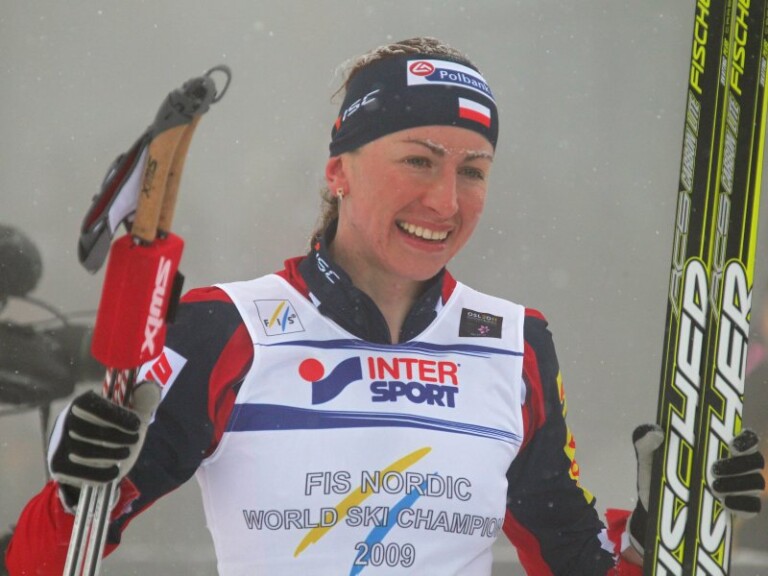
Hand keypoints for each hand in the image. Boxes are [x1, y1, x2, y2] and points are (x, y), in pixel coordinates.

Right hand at [47, 381, 160, 506]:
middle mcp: (65, 421)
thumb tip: (149, 388)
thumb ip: (143, 401)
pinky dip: (99, 474)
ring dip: (109, 454)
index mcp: (82, 403)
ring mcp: (59, 444)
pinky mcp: (58, 465)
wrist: (94, 459)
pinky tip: (114, 471)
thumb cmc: (116, 431)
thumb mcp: (132, 416)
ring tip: (125, 453)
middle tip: (134, 440)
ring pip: (81, 451)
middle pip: (86, 430)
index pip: (94, 405)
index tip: (137, 426)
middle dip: (116, 437)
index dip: (116, 416)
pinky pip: (77, 471)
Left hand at [626, 425, 765, 557]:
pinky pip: (752, 507)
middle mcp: (733, 465)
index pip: (744, 438)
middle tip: (715, 469)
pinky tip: (725, 504)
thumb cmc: (655, 471)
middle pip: (756, 460)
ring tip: (715, 488)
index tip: (732, 443)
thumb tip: (656, 433)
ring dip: (740, 484)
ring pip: (757, 483)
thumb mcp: (646, 455)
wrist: (652, 505)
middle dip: (741, 464)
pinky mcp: (737, 510)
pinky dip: (743, 504)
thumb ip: (646, 441)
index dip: (746, 439)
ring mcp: (737, 488)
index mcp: (716, 446)